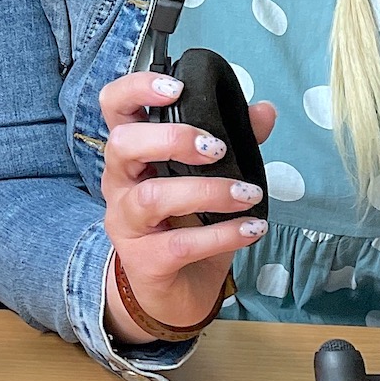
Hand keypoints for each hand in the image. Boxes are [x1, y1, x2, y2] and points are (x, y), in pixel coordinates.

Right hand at [97, 71, 274, 342]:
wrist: (170, 293)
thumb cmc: (184, 224)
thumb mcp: (207, 179)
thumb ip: (234, 142)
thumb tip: (264, 111)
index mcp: (132, 154)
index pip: (114, 107)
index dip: (137, 89)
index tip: (177, 87)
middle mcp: (119, 184)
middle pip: (122, 145)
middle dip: (171, 138)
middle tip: (215, 148)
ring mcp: (127, 224)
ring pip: (151, 198)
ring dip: (206, 191)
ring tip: (249, 194)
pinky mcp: (144, 262)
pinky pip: (181, 244)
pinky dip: (223, 234)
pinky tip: (253, 228)